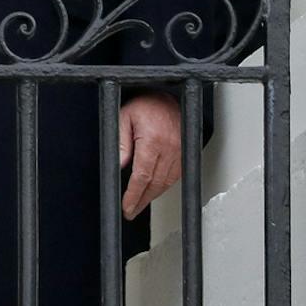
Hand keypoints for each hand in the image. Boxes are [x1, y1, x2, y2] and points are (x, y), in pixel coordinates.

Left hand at [119, 90, 184, 217]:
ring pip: (168, 182)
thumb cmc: (144, 104)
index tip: (127, 207)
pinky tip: (154, 191)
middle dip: (142, 201)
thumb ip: (120, 143)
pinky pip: (177, 175)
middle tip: (131, 211)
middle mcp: (170, 148)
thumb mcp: (123, 118)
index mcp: (153, 141)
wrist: (166, 95)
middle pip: (156, 184)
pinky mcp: (186, 151)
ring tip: (140, 205)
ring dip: (154, 196)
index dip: (134, 195)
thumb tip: (119, 166)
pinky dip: (165, 186)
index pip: (142, 176)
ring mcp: (181, 150)